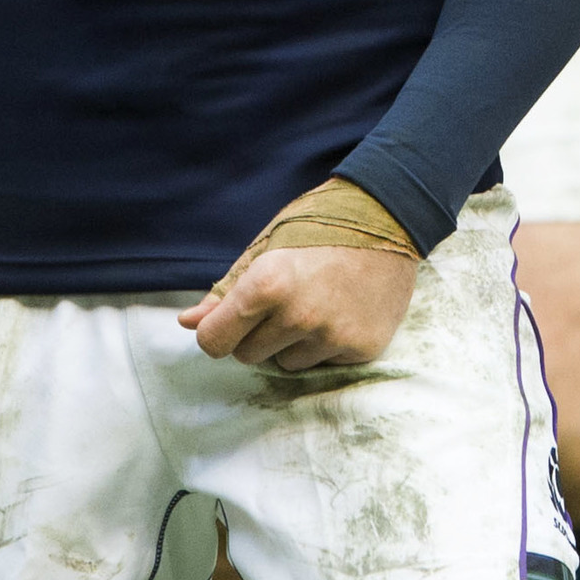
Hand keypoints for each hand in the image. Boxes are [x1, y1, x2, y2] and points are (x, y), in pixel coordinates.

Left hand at [183, 183, 419, 370]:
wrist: (390, 217)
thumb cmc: (320, 226)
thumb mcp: (267, 248)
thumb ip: (226, 289)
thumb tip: (188, 323)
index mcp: (267, 285)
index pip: (213, 342)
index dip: (217, 330)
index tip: (232, 318)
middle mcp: (298, 316)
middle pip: (247, 355)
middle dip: (256, 334)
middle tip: (285, 299)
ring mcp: (333, 335)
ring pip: (285, 362)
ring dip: (293, 341)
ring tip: (319, 301)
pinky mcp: (362, 348)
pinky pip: (323, 363)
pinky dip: (326, 343)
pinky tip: (343, 309)